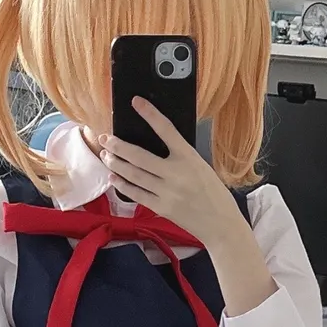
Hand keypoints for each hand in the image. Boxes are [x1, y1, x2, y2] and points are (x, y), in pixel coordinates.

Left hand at [100, 100, 242, 245]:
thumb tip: (155, 146)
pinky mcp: (162, 208)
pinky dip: (123, 185)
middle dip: (118, 146)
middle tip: (105, 138)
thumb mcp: (201, 167)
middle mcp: (176, 174)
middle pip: (139, 156)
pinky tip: (113, 177)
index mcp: (189, 158)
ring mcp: (167, 192)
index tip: (136, 102)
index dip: (150, 114)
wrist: (221, 224)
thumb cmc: (213, 194)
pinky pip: (137, 194)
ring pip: (134, 175)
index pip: (166, 130)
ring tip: (106, 156)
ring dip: (116, 164)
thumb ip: (180, 157)